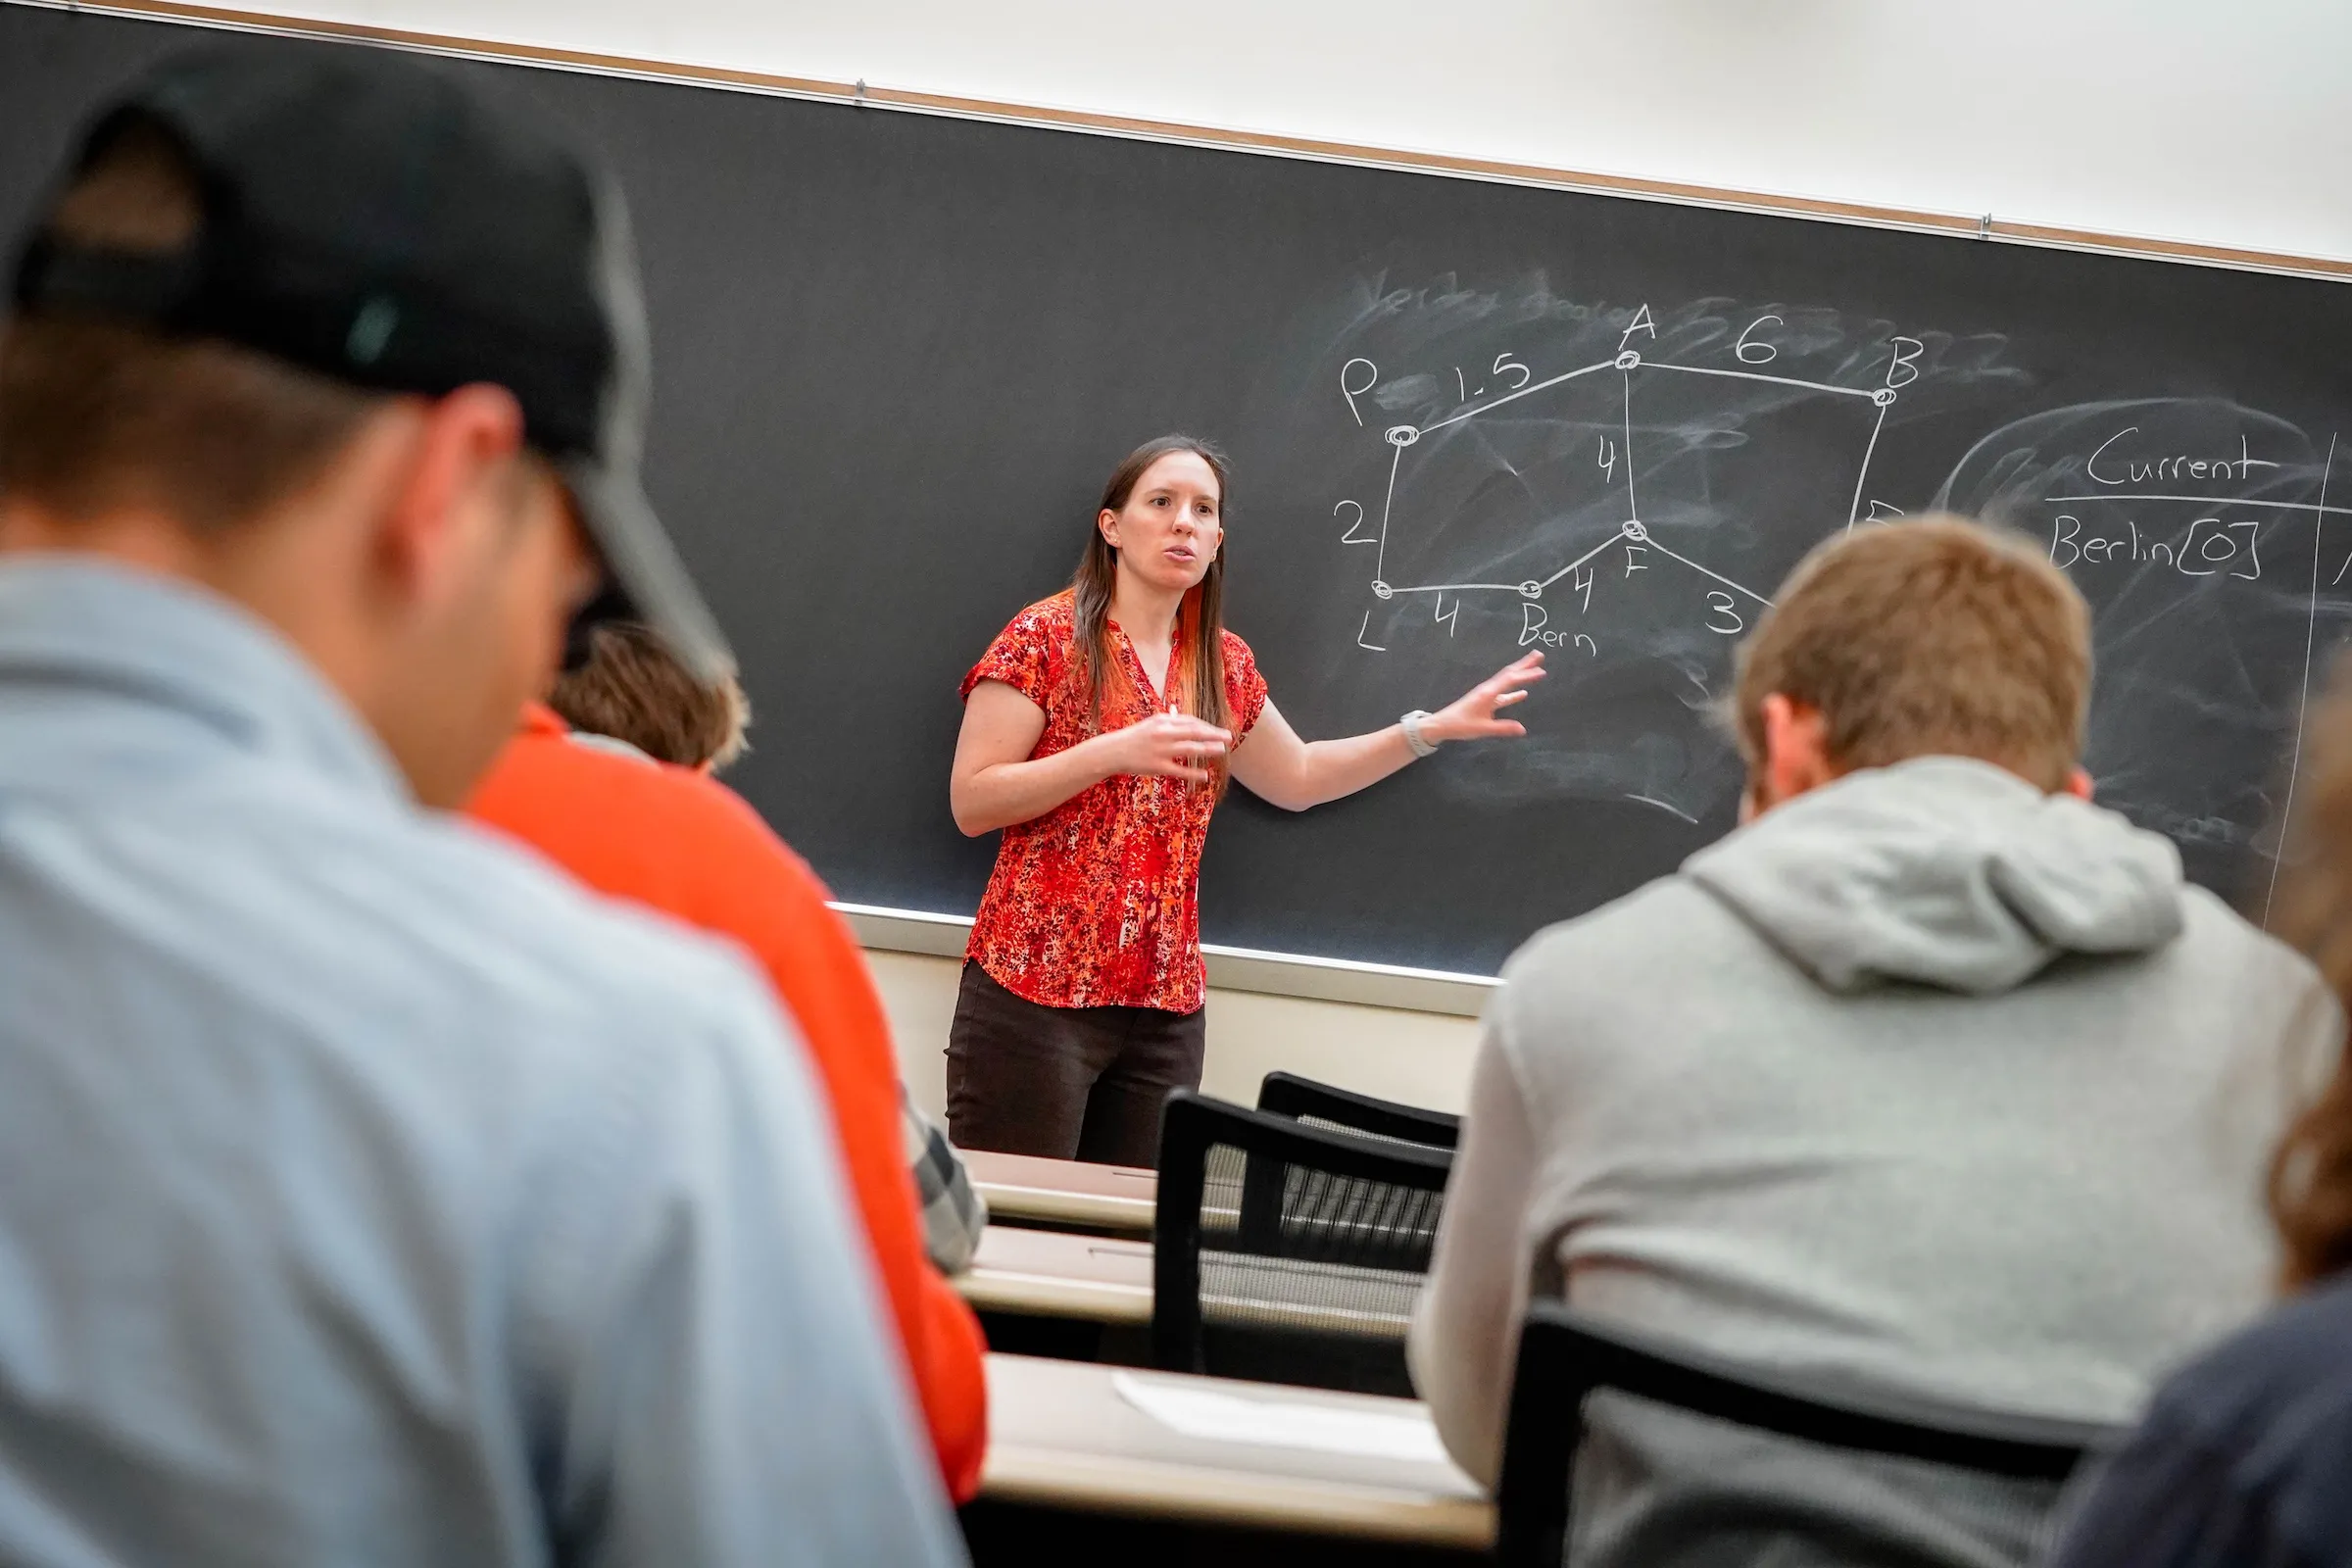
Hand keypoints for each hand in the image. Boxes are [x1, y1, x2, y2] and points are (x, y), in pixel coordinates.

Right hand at [1094, 710, 1233, 783]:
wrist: (1114, 751)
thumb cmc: (1134, 737)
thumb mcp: (1151, 723)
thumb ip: (1167, 719)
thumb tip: (1179, 712)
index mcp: (1163, 721)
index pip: (1190, 721)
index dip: (1206, 726)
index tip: (1218, 730)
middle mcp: (1163, 733)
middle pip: (1194, 732)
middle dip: (1213, 734)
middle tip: (1228, 737)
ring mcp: (1161, 750)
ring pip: (1190, 749)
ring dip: (1208, 749)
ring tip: (1222, 750)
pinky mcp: (1158, 766)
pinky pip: (1179, 770)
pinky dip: (1193, 773)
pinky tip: (1205, 776)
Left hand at [1423, 652, 1545, 741]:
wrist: (1443, 724)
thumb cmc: (1461, 725)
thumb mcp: (1483, 728)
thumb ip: (1503, 728)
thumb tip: (1523, 729)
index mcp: (1489, 693)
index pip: (1511, 680)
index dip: (1526, 675)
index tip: (1541, 670)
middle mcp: (1489, 689)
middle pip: (1509, 674)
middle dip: (1524, 664)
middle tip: (1539, 654)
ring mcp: (1488, 694)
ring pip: (1507, 681)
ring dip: (1520, 674)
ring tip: (1534, 667)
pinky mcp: (1486, 701)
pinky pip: (1503, 694)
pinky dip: (1514, 692)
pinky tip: (1523, 692)